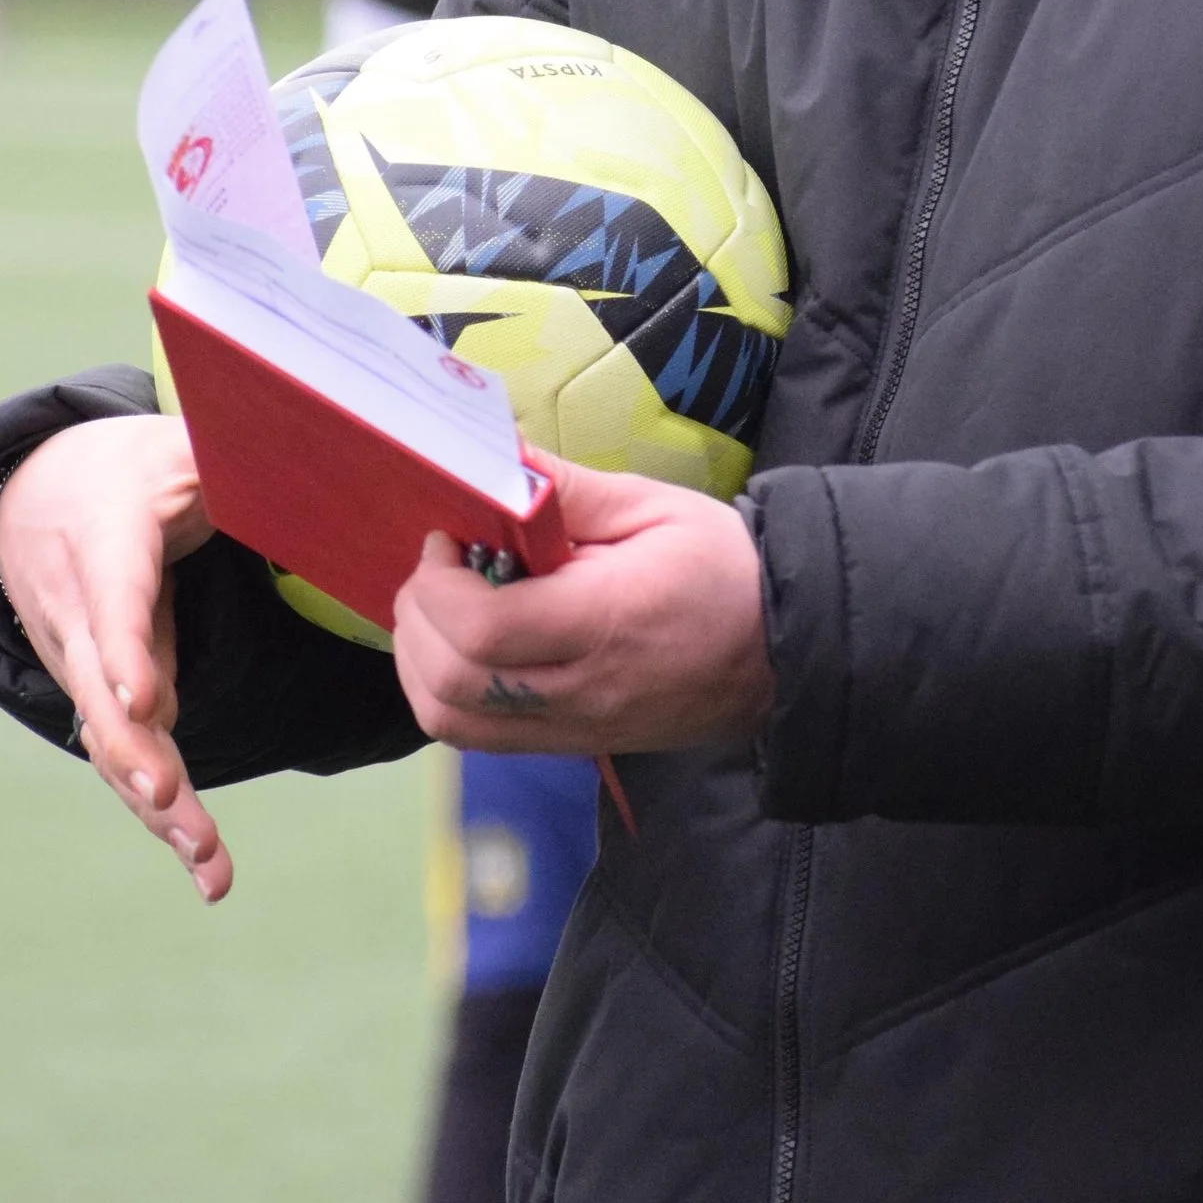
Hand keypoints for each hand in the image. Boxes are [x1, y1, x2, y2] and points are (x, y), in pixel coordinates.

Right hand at [0, 416, 230, 899]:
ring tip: (209, 863)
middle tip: (170, 805)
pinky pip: (125, 760)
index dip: (126, 652)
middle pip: (101, 692)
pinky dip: (161, 816)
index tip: (145, 704)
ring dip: (157, 807)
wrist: (38, 495)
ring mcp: (82, 662)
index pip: (113, 596)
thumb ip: (232, 463)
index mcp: (103, 537)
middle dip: (136, 754)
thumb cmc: (130, 471)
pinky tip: (208, 872)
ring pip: (111, 742)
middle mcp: (80, 611)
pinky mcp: (101, 700)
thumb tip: (318, 452)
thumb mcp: (179, 448)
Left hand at [392, 460, 773, 761]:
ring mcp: (575, 729)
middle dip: (417, 620)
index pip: (483, 629)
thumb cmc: (722, 567)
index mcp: (605, 622)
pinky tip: (464, 648)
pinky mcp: (573, 747)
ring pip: (453, 724)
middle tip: (434, 569)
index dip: (438, 585)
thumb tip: (492, 456)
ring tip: (439, 609)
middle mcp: (582, 691)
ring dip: (420, 664)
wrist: (785, 646)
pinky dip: (449, 694)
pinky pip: (482, 737)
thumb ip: (564, 490)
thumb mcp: (651, 507)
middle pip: (451, 685)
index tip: (447, 539)